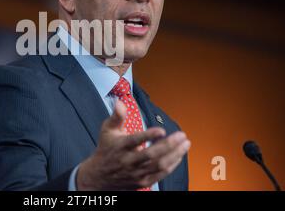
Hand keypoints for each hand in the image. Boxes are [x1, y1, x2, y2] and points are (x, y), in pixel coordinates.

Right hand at [76, 100, 190, 189]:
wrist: (100, 176)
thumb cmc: (106, 149)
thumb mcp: (107, 130)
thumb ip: (117, 116)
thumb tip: (120, 102)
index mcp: (120, 146)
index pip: (135, 141)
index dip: (148, 136)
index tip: (161, 130)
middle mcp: (128, 160)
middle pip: (151, 154)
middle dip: (169, 145)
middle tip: (182, 135)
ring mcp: (136, 172)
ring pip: (159, 165)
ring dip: (175, 154)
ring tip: (185, 143)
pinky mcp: (142, 181)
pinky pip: (160, 174)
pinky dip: (172, 165)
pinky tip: (179, 155)